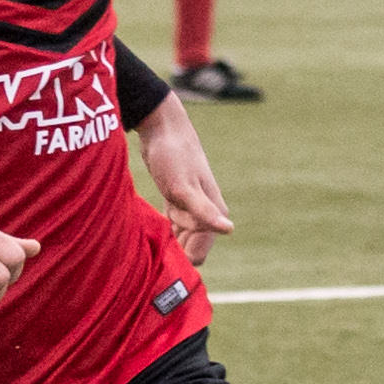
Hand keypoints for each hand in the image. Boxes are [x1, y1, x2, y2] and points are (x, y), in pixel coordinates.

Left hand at [136, 101, 234, 264]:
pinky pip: (172, 224)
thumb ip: (203, 211)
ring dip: (165, 235)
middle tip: (157, 220)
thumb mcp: (184, 188)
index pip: (198, 254)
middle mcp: (206, 212)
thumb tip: (229, 229)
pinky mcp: (178, 200)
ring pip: (179, 237)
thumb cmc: (173, 157)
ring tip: (156, 211)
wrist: (162, 128)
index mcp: (213, 212)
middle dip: (171, 245)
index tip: (163, 240)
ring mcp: (192, 206)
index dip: (180, 255)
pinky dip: (163, 226)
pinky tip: (154, 217)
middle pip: (188, 248)